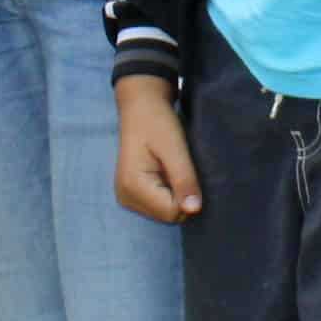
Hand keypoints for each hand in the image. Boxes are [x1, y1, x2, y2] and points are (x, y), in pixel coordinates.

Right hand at [113, 75, 201, 222]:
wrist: (141, 106)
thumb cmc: (157, 122)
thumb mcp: (174, 148)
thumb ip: (184, 179)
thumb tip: (194, 210)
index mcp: (133, 187)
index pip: (172, 212)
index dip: (187, 195)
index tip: (187, 170)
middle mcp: (125, 198)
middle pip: (168, 215)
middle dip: (181, 196)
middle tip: (180, 167)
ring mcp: (126, 197)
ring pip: (165, 212)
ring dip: (175, 193)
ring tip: (173, 168)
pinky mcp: (132, 194)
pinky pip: (159, 204)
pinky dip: (168, 192)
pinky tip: (167, 173)